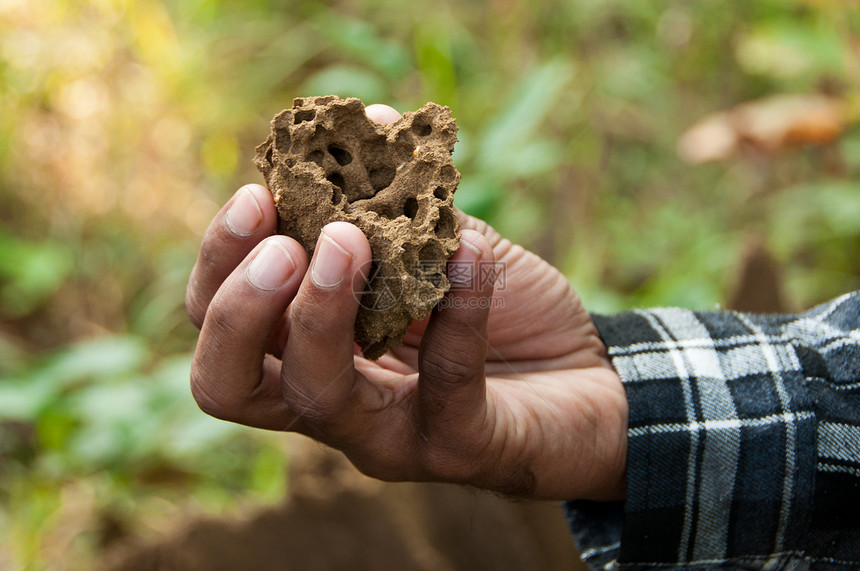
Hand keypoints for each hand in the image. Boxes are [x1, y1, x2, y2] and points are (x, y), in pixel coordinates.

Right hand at [185, 104, 627, 500]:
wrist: (586, 374)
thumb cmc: (503, 309)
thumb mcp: (443, 242)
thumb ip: (399, 200)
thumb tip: (372, 116)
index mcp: (310, 349)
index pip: (221, 324)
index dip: (221, 263)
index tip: (258, 194)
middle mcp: (331, 401)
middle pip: (225, 384)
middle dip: (238, 307)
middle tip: (282, 244)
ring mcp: (389, 436)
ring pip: (315, 398)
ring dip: (319, 313)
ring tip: (347, 240)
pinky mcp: (456, 447)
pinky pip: (444, 383)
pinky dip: (457, 310)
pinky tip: (474, 253)